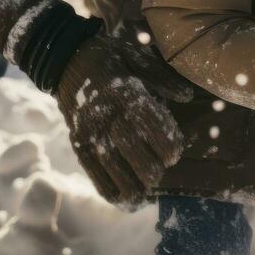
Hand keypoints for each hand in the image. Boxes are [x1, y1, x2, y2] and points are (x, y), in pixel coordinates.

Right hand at [54, 33, 192, 206]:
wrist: (66, 59)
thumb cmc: (109, 56)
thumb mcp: (135, 55)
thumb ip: (161, 77)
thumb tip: (188, 96)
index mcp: (122, 90)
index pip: (147, 122)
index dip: (164, 141)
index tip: (176, 154)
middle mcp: (104, 112)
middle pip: (129, 147)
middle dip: (148, 166)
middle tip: (161, 174)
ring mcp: (88, 129)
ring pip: (110, 163)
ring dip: (129, 183)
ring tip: (144, 195)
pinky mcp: (77, 140)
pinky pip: (91, 168)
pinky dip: (105, 187)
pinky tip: (120, 199)